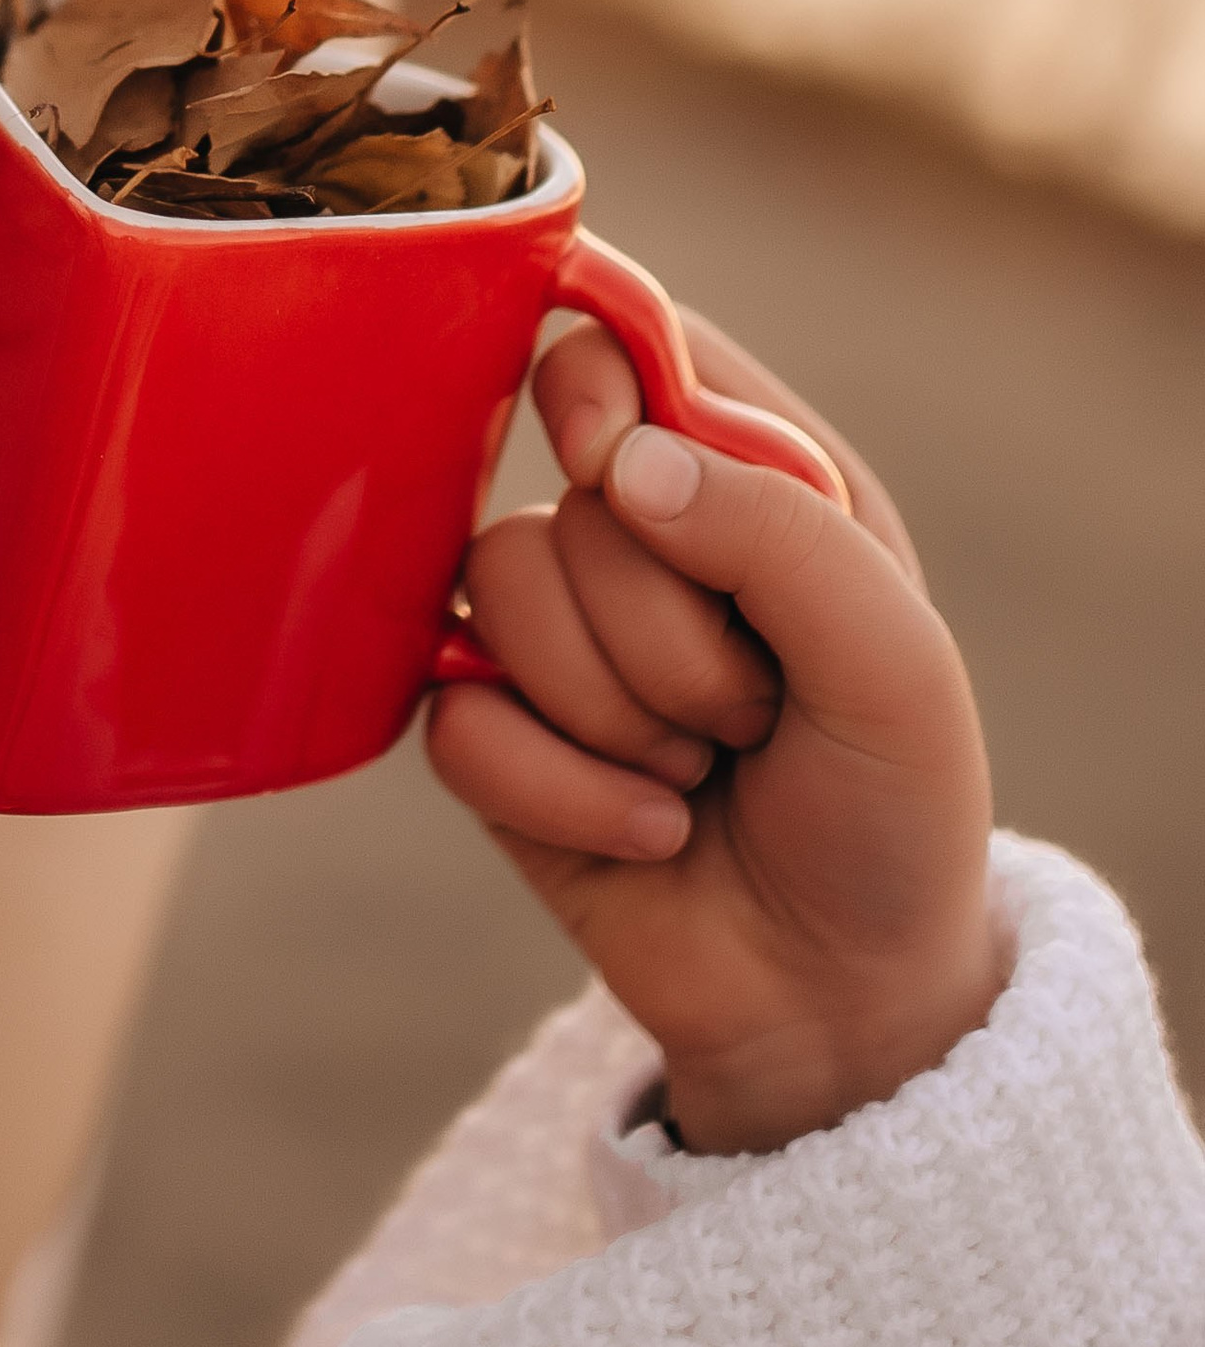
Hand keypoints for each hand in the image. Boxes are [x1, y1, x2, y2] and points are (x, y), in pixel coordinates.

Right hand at [428, 309, 999, 1155]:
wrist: (838, 999)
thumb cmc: (892, 811)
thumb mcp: (891, 664)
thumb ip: (776, 535)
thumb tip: (615, 463)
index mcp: (755, 475)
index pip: (628, 348)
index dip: (599, 389)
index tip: (611, 459)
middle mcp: (644, 535)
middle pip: (567, 501)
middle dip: (663, 635)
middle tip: (751, 714)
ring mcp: (556, 632)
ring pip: (494, 594)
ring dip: (613, 715)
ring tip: (698, 773)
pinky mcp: (491, 732)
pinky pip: (454, 717)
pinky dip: (558, 790)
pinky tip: (646, 830)